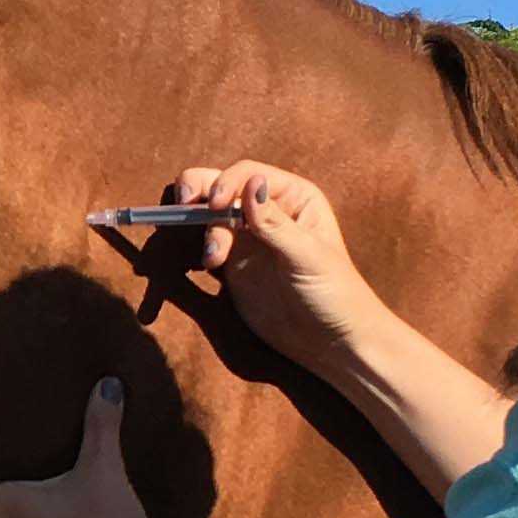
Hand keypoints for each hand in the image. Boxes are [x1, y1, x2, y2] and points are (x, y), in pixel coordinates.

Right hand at [164, 158, 384, 375]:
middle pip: (220, 187)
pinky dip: (192, 251)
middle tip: (183, 205)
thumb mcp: (306, 255)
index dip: (226, 183)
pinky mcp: (230, 265)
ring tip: (211, 261)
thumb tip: (252, 181)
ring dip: (198, 230)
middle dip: (198, 193)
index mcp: (292, 197)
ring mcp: (245, 237)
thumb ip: (274, 221)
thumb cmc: (333, 293)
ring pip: (207, 216)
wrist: (329, 342)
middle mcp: (265, 210)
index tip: (215, 205)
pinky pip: (202, 247)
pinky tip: (199, 268)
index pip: (248, 175)